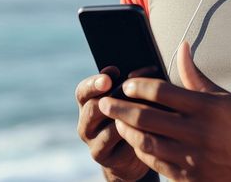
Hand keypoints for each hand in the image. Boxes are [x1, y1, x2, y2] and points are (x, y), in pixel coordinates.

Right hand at [76, 66, 149, 180]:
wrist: (131, 155)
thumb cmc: (130, 119)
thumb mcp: (126, 100)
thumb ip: (127, 85)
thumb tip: (139, 72)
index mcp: (87, 103)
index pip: (82, 91)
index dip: (93, 83)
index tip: (109, 78)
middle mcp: (86, 123)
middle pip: (91, 108)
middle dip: (111, 99)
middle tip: (128, 93)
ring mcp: (93, 142)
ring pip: (108, 129)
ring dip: (127, 119)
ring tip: (145, 111)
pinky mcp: (105, 158)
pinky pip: (120, 146)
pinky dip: (134, 136)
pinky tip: (148, 129)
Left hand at [98, 41, 230, 181]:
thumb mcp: (222, 97)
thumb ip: (194, 74)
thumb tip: (181, 46)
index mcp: (204, 107)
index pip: (160, 91)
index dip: (137, 85)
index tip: (126, 84)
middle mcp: (196, 132)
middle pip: (146, 117)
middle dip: (119, 108)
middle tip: (105, 102)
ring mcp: (192, 157)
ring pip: (146, 142)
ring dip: (126, 130)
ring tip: (117, 122)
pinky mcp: (189, 177)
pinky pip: (155, 163)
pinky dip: (141, 150)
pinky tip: (136, 141)